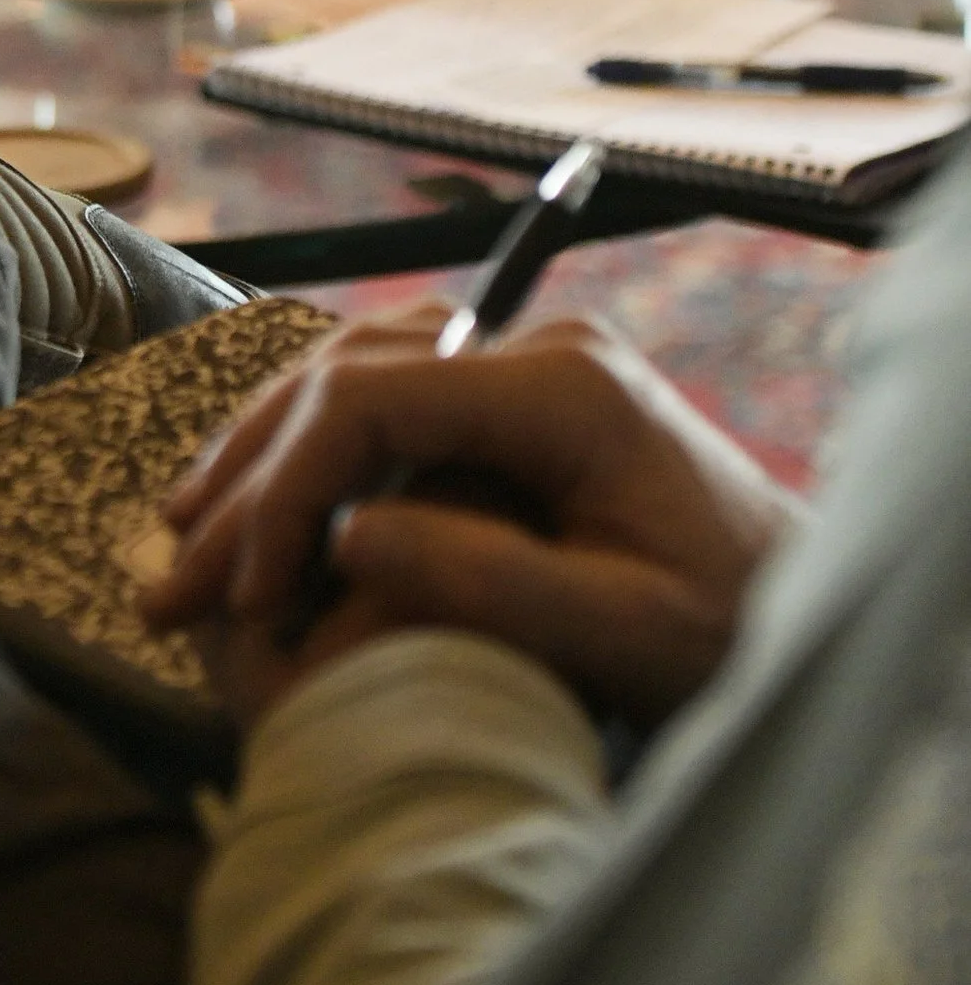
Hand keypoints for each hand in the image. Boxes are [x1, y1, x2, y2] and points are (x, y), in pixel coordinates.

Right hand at [155, 305, 800, 735]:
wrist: (809, 611)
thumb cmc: (733, 634)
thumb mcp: (627, 633)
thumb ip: (491, 583)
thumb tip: (348, 541)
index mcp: (565, 387)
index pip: (372, 396)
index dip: (287, 491)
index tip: (247, 594)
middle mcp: (540, 350)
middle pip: (343, 373)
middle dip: (248, 479)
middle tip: (174, 583)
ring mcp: (525, 368)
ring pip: (348, 374)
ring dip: (257, 456)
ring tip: (181, 539)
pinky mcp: (516, 402)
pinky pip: (383, 401)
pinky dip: (305, 452)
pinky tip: (252, 508)